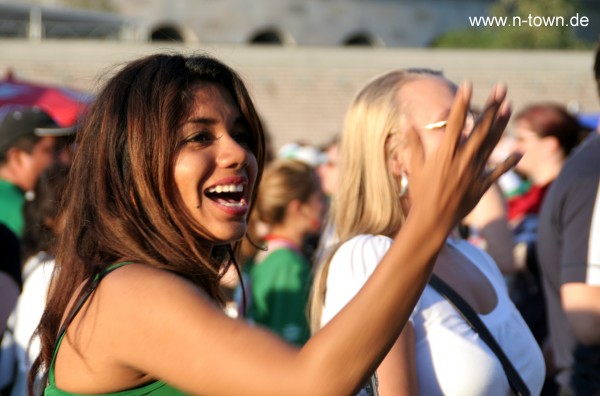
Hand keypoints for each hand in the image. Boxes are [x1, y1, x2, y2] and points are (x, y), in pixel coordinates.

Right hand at [406, 82, 519, 230]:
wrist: (432, 220)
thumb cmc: (420, 193)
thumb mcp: (414, 166)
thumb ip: (413, 143)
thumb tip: (406, 120)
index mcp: (445, 153)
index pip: (455, 122)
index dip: (462, 102)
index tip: (468, 84)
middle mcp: (462, 160)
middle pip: (480, 128)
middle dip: (492, 106)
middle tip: (501, 87)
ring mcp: (474, 172)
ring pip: (492, 144)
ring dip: (502, 124)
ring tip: (509, 106)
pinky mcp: (482, 186)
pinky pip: (498, 171)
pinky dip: (509, 161)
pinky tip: (520, 150)